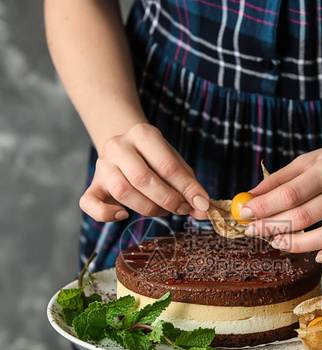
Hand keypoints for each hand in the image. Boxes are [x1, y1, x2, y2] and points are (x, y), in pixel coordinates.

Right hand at [80, 123, 209, 221]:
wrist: (125, 147)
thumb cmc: (155, 158)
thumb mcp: (175, 163)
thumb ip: (189, 185)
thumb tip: (203, 209)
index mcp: (142, 134)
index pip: (167, 165)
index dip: (187, 189)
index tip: (201, 205)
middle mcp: (118, 146)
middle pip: (142, 178)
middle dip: (168, 199)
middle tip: (182, 209)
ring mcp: (102, 165)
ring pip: (122, 192)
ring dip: (148, 208)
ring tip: (162, 210)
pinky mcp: (93, 185)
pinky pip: (89, 203)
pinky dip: (106, 214)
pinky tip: (124, 215)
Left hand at [241, 136, 321, 263]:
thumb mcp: (314, 158)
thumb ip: (282, 178)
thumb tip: (251, 195)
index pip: (291, 193)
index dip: (264, 207)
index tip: (245, 214)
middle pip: (303, 217)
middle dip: (272, 227)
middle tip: (254, 231)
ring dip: (297, 245)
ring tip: (278, 243)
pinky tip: (317, 255)